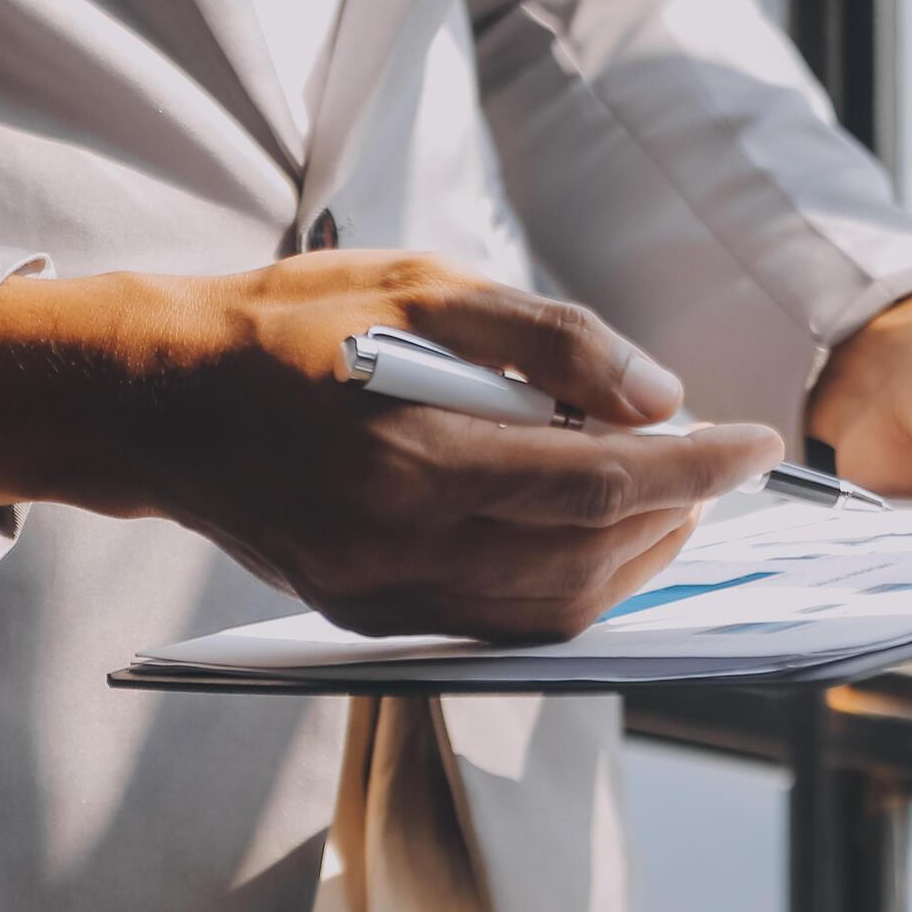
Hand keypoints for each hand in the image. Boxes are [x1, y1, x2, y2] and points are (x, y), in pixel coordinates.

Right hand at [0, 254, 782, 641]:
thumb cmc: (290, 325)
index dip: (696, 467)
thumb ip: (550, 340)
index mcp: (410, 458)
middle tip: (712, 460)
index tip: (757, 442)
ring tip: (667, 496)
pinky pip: (502, 625)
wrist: (154, 401)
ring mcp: (379, 598)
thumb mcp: (425, 287)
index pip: (599, 483)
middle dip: (677, 513)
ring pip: (554, 609)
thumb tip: (661, 398)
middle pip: (588, 558)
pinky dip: (572, 585)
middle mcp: (396, 547)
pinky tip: (597, 533)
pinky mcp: (367, 619)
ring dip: (634, 559)